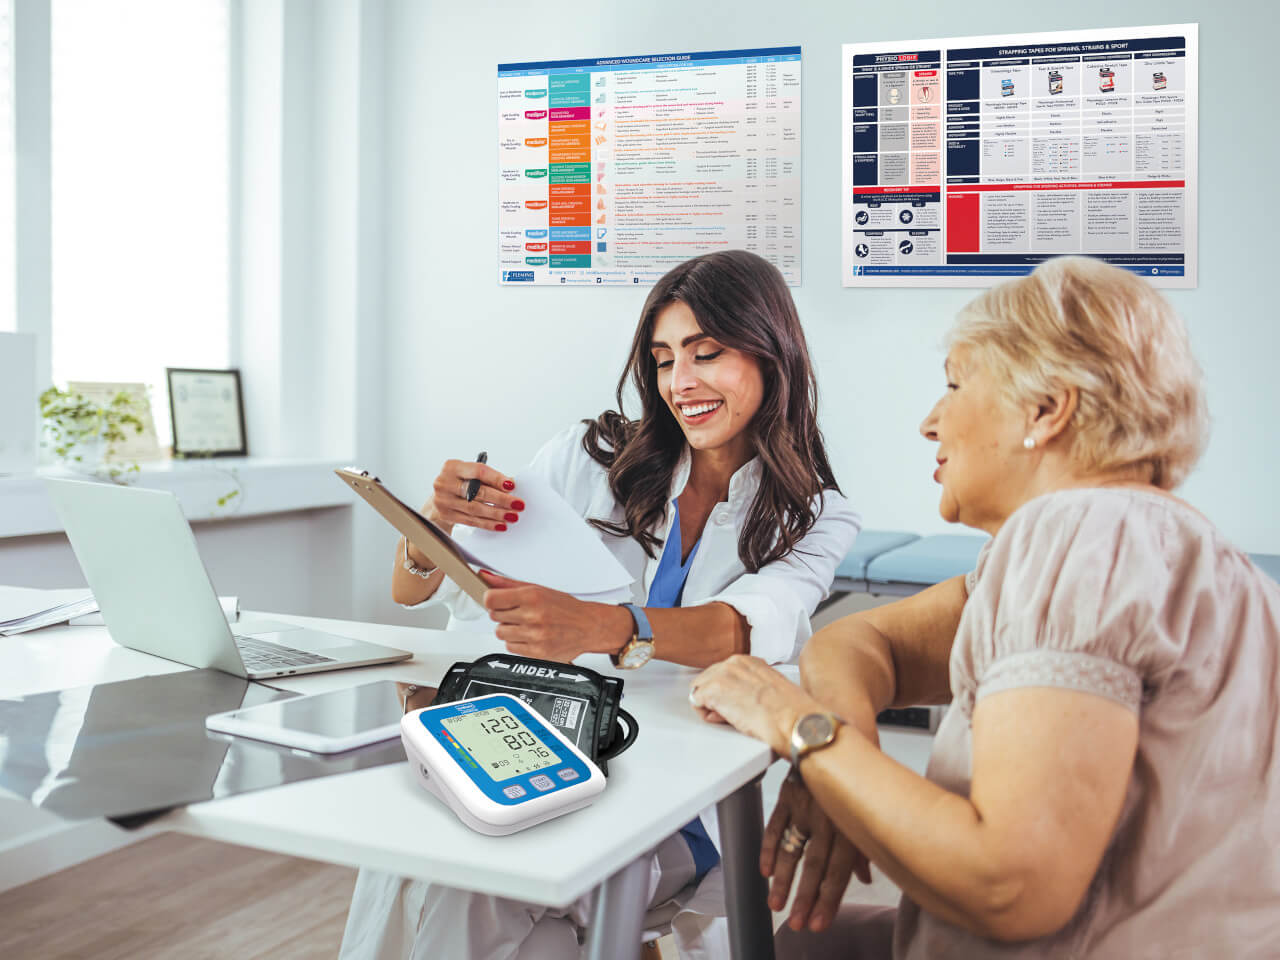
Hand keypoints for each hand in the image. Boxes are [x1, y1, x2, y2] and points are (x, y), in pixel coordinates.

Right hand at [423, 458, 522, 535]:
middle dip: (501, 499)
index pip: (478, 471)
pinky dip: (488, 523)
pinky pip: (471, 521)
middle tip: (517, 504)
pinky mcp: (447, 515)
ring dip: (497, 513)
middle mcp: (445, 482)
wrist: (440, 498)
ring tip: (512, 516)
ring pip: (475, 509)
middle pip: (478, 492)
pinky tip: (500, 524)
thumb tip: (511, 484)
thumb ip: (489, 478)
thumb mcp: (470, 475)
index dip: (497, 479)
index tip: (512, 486)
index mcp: (452, 467)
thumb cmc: (459, 483)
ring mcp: (444, 500)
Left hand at [480, 571, 628, 662]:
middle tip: (519, 612)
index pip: (491, 599)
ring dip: (509, 629)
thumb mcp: (538, 589)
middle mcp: (533, 616)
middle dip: (503, 614)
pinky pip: (511, 647)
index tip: (496, 600)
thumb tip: (485, 576)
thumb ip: (508, 584)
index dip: (491, 600)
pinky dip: (517, 642)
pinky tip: (531, 636)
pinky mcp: (537, 653)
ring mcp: (535, 636)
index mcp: (532, 596)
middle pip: (495, 617)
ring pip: (501, 633)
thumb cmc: (565, 608)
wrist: (588, 627)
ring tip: (526, 625)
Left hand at [689, 655, 816, 754]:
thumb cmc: (792, 711)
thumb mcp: (772, 688)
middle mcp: (733, 663)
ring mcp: (722, 675)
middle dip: (714, 698)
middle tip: (730, 715)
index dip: (725, 693)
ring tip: (730, 718)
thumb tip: (742, 699)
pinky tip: (725, 721)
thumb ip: (752, 687)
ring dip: (710, 706)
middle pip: (707, 679)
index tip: (734, 704)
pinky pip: (696, 702)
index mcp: (748, 661)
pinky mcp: (713, 691)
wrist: (795, 721)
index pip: (722, 673)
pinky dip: (706, 715)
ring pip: (699, 690)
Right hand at [763, 777, 870, 932]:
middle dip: (805, 896)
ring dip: (783, 879)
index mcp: (849, 823)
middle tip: (797, 920)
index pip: (838, 869)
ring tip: (776, 903)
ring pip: (792, 847)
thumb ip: (863, 846)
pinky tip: (766, 869)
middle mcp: (827, 816)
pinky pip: (776, 823)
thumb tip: (866, 877)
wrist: (833, 735)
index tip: (820, 921)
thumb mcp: (869, 807)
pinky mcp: (788, 793)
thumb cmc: (857, 773)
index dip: (829, 898)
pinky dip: (769, 847)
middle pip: (814, 863)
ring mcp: (805, 805)